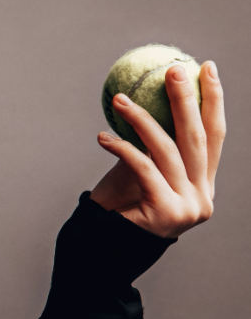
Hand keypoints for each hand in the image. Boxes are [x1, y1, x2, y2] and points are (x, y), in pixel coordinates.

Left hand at [91, 61, 224, 237]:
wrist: (104, 250)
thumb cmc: (120, 208)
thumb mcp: (142, 173)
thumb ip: (153, 147)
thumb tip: (145, 97)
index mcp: (204, 185)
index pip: (214, 135)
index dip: (213, 100)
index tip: (206, 68)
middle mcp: (203, 197)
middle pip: (197, 137)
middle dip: (186, 99)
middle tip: (172, 70)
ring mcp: (188, 206)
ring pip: (167, 150)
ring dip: (140, 120)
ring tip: (118, 100)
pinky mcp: (166, 212)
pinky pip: (142, 168)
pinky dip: (122, 149)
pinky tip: (103, 137)